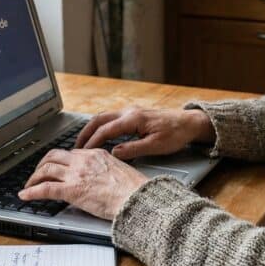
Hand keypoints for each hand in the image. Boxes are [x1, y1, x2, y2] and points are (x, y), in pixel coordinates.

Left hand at [18, 148, 148, 219]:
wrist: (137, 197)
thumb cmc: (134, 189)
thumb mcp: (120, 171)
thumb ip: (106, 170)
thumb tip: (102, 177)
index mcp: (96, 154)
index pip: (71, 153)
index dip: (59, 161)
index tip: (56, 168)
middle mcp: (83, 160)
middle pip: (53, 156)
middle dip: (42, 165)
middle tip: (37, 174)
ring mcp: (76, 174)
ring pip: (46, 170)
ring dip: (33, 178)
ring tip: (28, 186)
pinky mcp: (72, 190)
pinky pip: (45, 188)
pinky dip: (31, 192)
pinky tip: (25, 196)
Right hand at [75, 107, 215, 159]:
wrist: (189, 123)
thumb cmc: (175, 134)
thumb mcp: (156, 146)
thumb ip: (133, 149)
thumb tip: (114, 153)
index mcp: (133, 119)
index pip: (106, 130)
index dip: (92, 142)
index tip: (82, 153)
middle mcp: (129, 112)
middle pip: (99, 119)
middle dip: (85, 132)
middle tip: (75, 147)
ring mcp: (130, 111)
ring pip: (103, 117)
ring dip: (91, 129)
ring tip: (83, 143)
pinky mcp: (133, 115)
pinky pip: (111, 119)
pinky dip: (100, 127)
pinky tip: (98, 137)